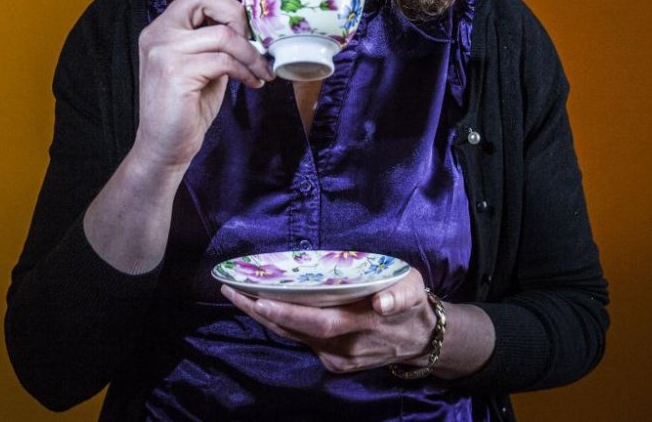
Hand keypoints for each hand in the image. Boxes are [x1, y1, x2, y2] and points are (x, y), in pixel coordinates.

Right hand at [135, 0, 273, 169]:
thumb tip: (250, 26)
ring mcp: (164, 52)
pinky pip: (224, 61)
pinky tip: (252, 83)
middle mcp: (157, 34)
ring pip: (223, 36)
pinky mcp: (175, 72)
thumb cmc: (186, 108)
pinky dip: (246, 71)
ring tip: (261, 71)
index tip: (246, 32)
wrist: (164, 146)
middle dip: (238, 18)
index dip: (227, 7)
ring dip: (251, 55)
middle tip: (255, 44)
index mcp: (161, 29)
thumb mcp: (202, 66)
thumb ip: (215, 42)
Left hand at [220, 269, 436, 373]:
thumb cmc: (411, 304)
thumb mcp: (413, 288)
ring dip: (264, 317)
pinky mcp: (334, 363)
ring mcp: (338, 359)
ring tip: (237, 294)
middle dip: (261, 311)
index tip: (260, 300)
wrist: (419, 340)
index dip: (288, 313)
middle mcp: (346, 347)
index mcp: (364, 323)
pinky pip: (302, 341)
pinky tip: (264, 307)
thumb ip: (400, 294)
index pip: (320, 321)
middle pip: (296, 331)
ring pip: (294, 337)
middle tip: (231, 290)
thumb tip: (382, 303)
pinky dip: (281, 324)